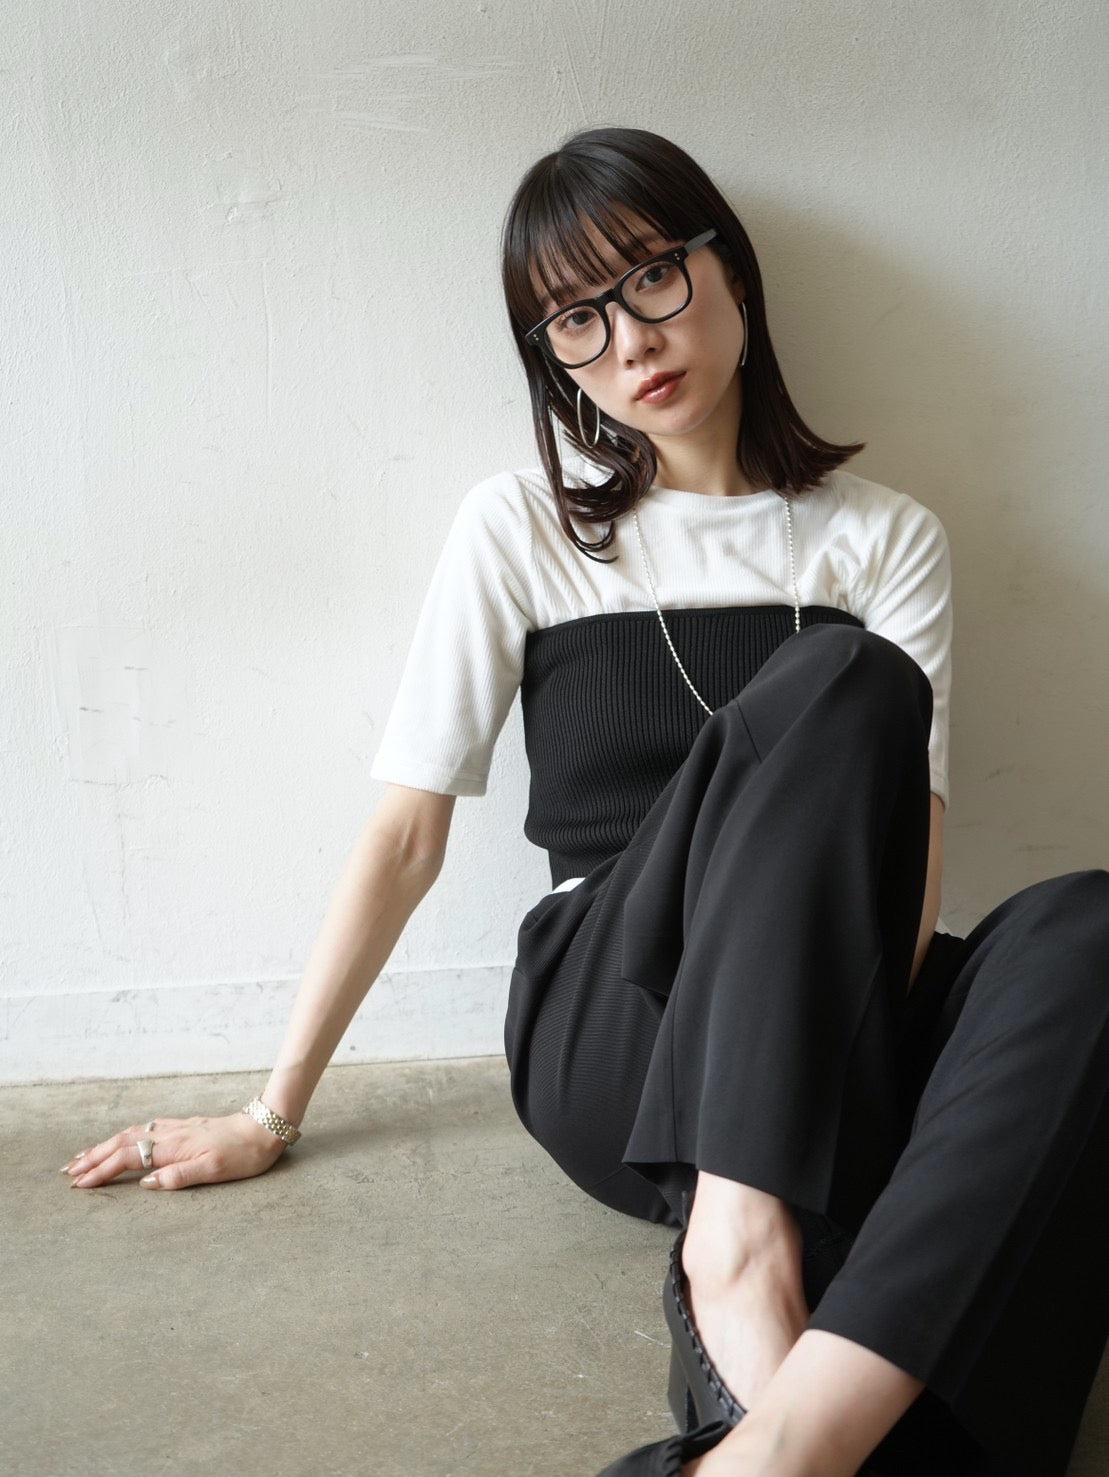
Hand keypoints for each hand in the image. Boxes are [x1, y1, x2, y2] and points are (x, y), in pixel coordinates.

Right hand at [60, 1111, 288, 1189]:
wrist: (266, 1127)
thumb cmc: (244, 1154)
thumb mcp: (214, 1170)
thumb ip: (179, 1177)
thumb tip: (145, 1183)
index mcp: (174, 1148)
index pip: (128, 1159)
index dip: (102, 1172)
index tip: (79, 1185)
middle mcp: (170, 1135)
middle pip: (122, 1144)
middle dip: (93, 1157)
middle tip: (68, 1171)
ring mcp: (177, 1129)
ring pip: (132, 1135)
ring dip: (106, 1146)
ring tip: (85, 1156)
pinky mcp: (186, 1127)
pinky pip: (146, 1130)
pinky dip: (127, 1137)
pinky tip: (125, 1139)